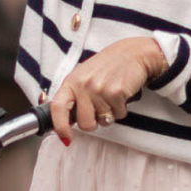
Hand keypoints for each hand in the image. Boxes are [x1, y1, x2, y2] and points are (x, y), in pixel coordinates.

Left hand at [48, 37, 165, 145]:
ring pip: (104, 121)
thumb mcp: (83, 76)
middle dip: (94, 122)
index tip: (66, 138)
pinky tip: (121, 94)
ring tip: (111, 96)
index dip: (60, 127)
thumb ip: (72, 96)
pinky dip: (122, 109)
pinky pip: (119, 115)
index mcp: (71, 81)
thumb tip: (63, 121)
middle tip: (99, 109)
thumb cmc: (106, 66)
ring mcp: (100, 89)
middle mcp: (84, 85)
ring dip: (110, 114)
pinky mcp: (117, 93)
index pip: (57, 108)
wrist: (132, 53)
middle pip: (85, 123)